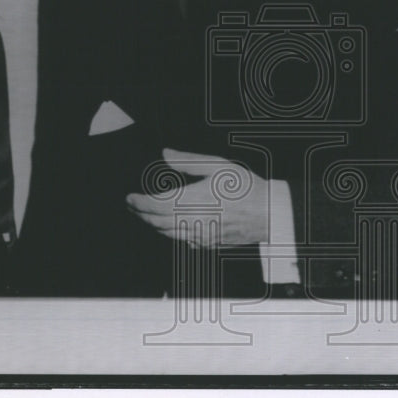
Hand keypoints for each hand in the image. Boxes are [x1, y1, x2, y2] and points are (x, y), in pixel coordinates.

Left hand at [126, 148, 270, 247]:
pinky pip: (179, 241)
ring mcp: (199, 236)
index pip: (155, 205)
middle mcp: (192, 221)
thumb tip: (166, 154)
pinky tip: (168, 226)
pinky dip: (168, 233)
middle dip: (141, 214)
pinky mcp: (206, 243)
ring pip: (166, 233)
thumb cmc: (245, 187)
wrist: (268, 212)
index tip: (129, 198)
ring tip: (144, 215)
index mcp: (193, 200)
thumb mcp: (218, 165)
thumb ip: (188, 161)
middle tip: (132, 206)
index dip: (138, 203)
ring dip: (152, 224)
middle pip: (156, 221)